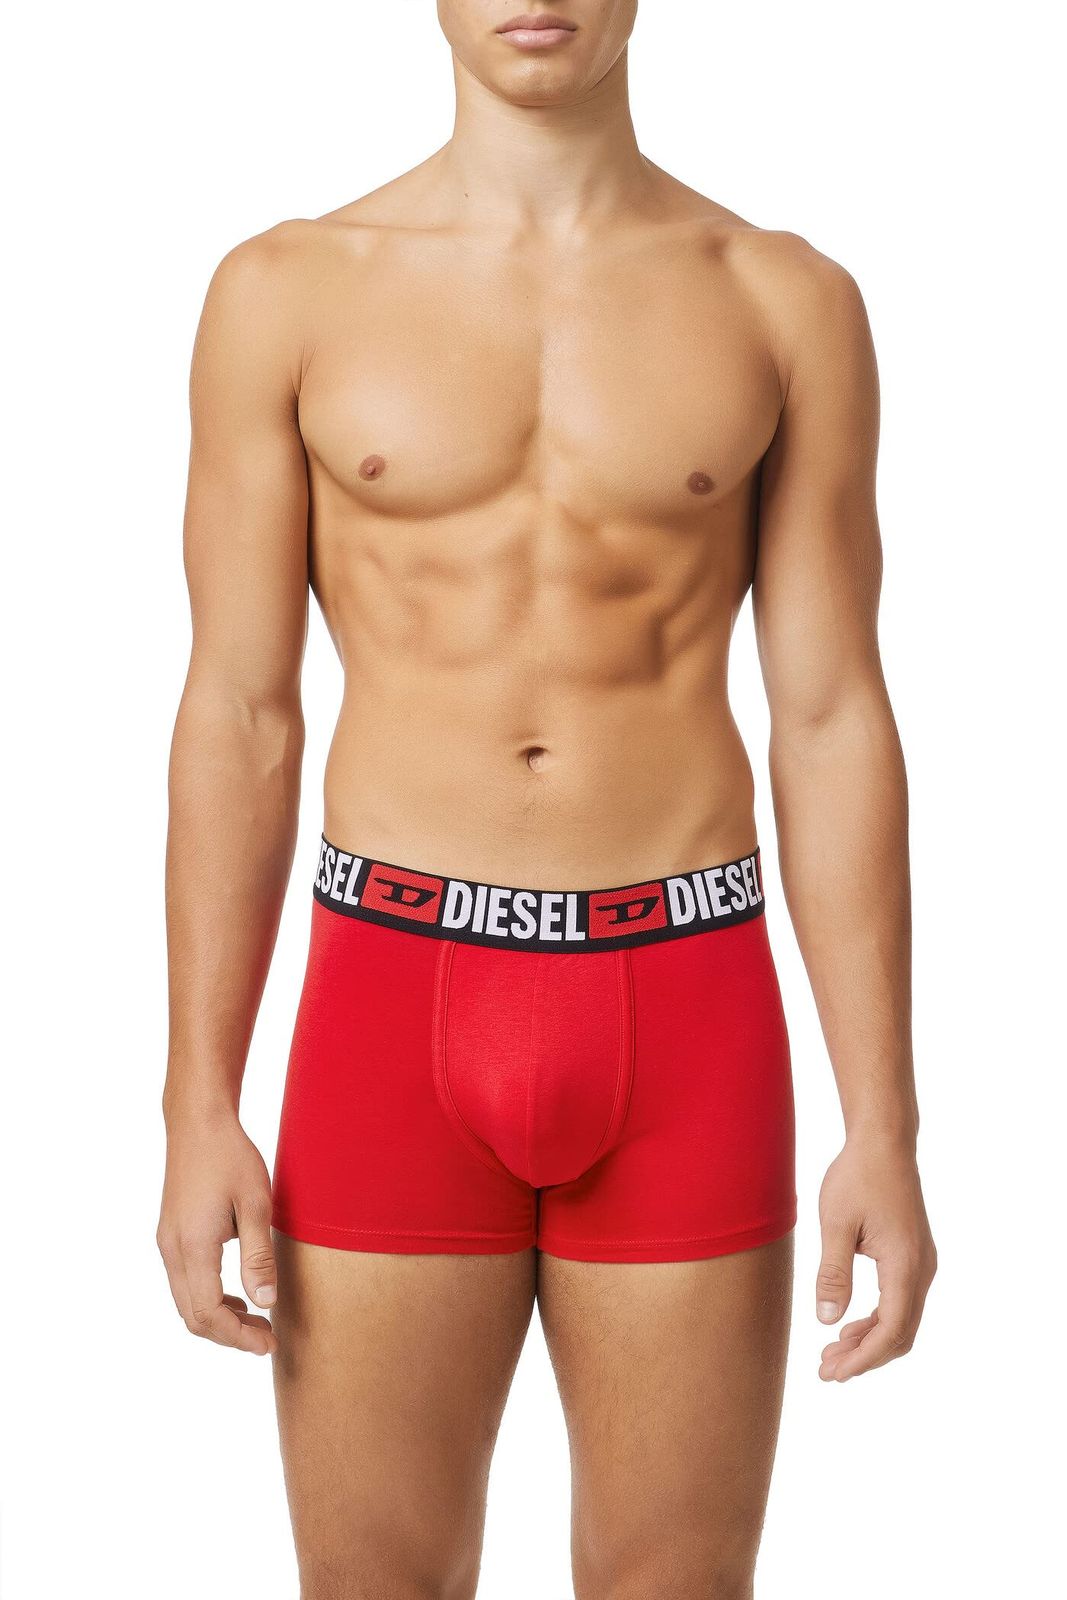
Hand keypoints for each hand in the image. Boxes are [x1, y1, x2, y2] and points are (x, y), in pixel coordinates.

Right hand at [157, 1111, 278, 1355]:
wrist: (199, 1123)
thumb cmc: (231, 1158)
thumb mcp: (256, 1205)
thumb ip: (259, 1257)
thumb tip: (266, 1303)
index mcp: (193, 1246)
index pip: (209, 1313)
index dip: (238, 1337)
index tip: (268, 1344)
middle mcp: (172, 1250)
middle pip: (193, 1316)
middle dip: (229, 1335)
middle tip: (266, 1338)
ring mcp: (168, 1243)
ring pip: (186, 1302)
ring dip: (219, 1318)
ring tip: (257, 1320)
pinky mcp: (171, 1234)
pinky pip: (185, 1282)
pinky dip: (209, 1298)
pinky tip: (238, 1295)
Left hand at [815, 1136, 935, 1380]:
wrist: (884, 1142)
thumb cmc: (857, 1177)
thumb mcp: (835, 1224)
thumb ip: (832, 1274)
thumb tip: (827, 1321)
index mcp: (905, 1264)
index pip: (890, 1330)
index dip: (862, 1358)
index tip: (833, 1374)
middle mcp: (922, 1269)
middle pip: (901, 1333)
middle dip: (865, 1357)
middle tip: (826, 1371)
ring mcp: (922, 1263)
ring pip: (902, 1320)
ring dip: (870, 1341)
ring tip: (832, 1354)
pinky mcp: (914, 1256)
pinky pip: (901, 1301)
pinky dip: (877, 1320)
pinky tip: (848, 1326)